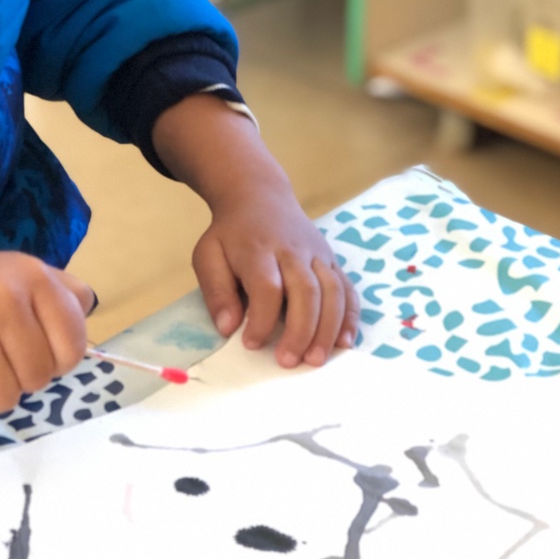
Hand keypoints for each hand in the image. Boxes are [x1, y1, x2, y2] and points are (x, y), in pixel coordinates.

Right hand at [0, 212, 93, 430]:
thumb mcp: (17, 270)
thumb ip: (59, 291)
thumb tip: (89, 312)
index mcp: (32, 277)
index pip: (72, 347)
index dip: (56, 360)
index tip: (31, 350)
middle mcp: (4, 300)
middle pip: (38, 380)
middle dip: (18, 377)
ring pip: (4, 401)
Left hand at [194, 179, 359, 367]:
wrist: (259, 196)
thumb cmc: (231, 234)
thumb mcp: (208, 254)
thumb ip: (216, 290)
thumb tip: (228, 328)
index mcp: (259, 249)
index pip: (267, 287)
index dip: (261, 319)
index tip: (251, 344)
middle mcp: (293, 250)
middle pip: (306, 291)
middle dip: (300, 330)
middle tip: (288, 362)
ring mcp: (318, 253)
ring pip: (332, 291)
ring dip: (327, 328)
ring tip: (316, 360)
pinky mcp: (332, 259)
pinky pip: (348, 288)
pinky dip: (351, 316)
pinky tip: (344, 343)